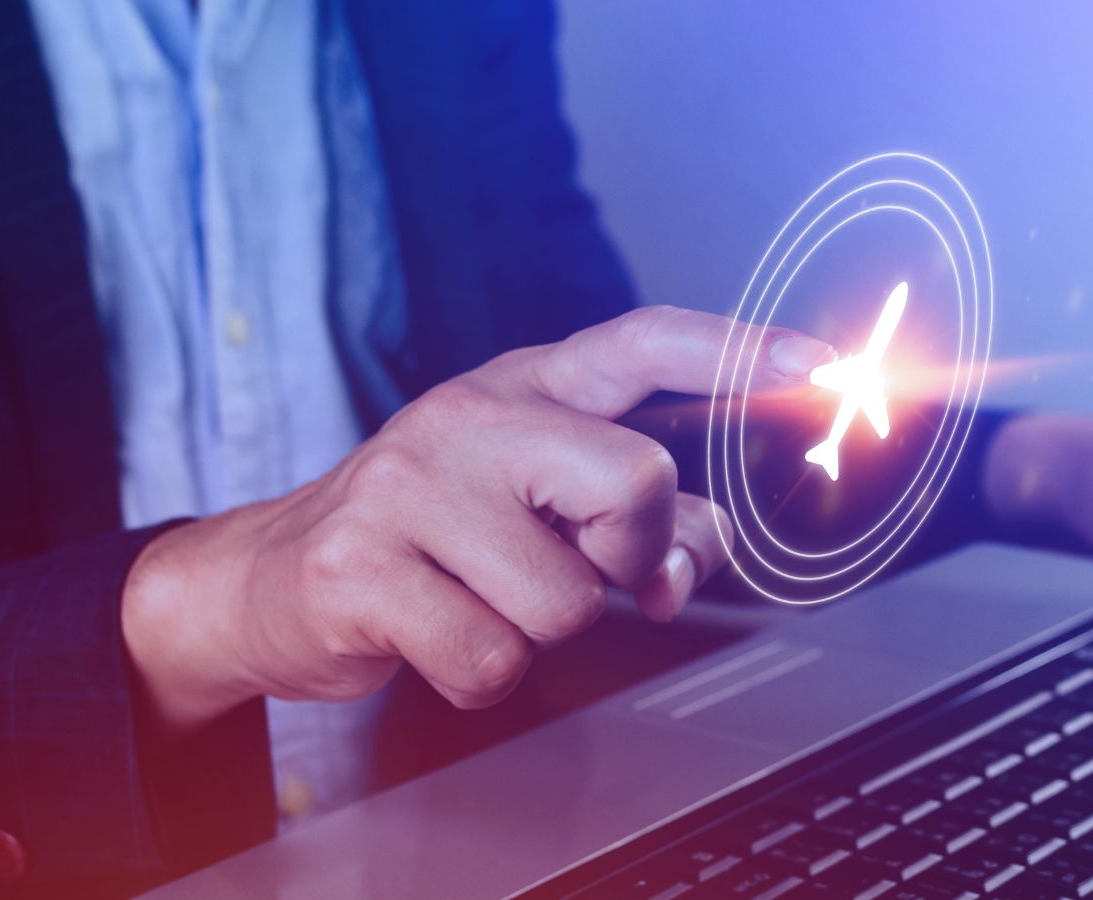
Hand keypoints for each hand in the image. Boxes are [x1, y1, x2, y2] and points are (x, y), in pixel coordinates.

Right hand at [121, 307, 834, 743]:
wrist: (272, 576)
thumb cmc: (428, 532)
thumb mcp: (532, 497)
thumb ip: (633, 509)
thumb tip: (713, 542)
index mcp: (522, 387)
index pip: (642, 344)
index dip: (737, 352)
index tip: (820, 366)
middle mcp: (469, 420)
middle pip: (632, 481)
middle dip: (634, 549)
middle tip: (591, 563)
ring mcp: (407, 489)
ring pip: (567, 598)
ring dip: (545, 625)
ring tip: (482, 596)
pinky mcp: (359, 568)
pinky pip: (493, 658)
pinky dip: (484, 671)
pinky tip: (438, 631)